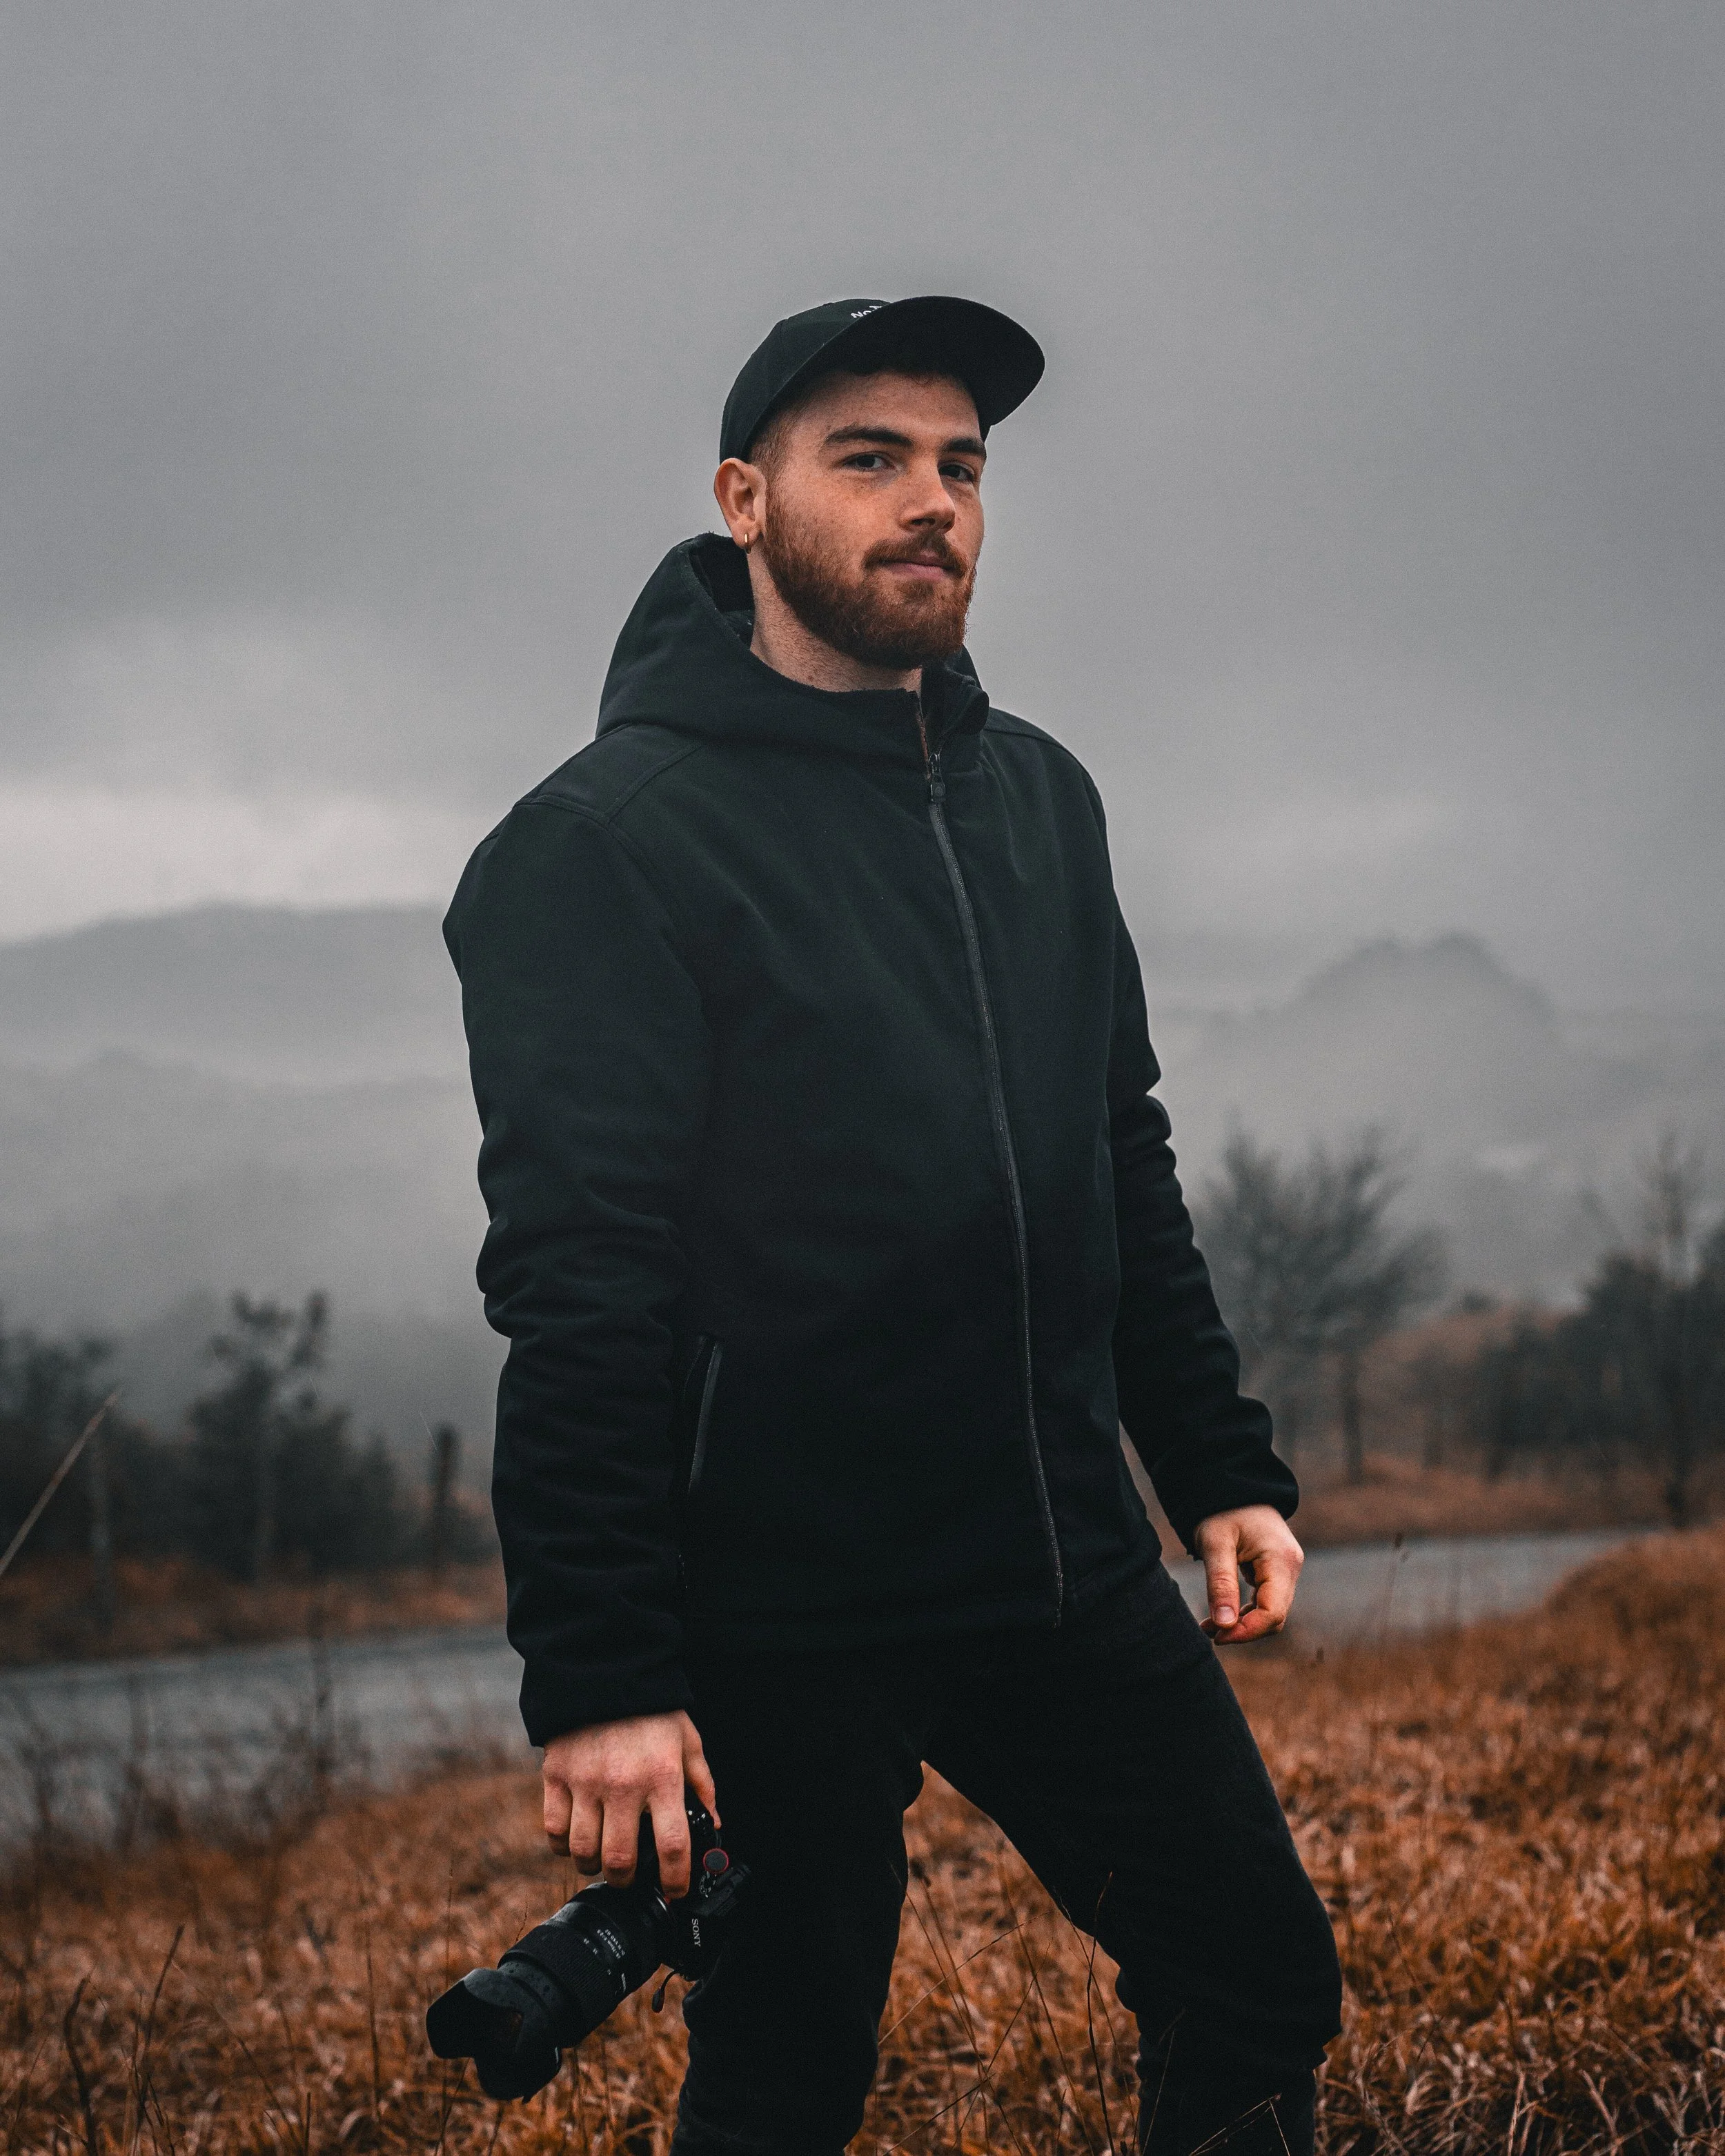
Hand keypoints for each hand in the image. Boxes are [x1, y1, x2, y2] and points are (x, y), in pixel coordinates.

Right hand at [541, 1709, 717, 1898]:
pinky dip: (563, 1845)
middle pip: (620, 1860)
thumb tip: (713, 1824)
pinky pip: (554, 1830)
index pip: (672, 1845)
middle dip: (626, 1880)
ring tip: (601, 1859)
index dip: (676, 1880)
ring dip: (593, 1865)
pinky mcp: (557, 1776)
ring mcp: (586, 1782)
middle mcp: (624, 1785)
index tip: (675, 1891)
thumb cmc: (651, 1709)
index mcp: (662, 1777)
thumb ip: (701, 1784)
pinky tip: (576, 1839)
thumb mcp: (688, 1741)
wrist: (605, 1669)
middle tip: (630, 1876)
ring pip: (583, 1851)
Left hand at [1193, 1504, 1303, 1644]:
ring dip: (1243, 1624)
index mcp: (1281, 1561)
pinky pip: (1266, 1602)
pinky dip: (1245, 1612)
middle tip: (1209, 1631)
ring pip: (1270, 1612)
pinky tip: (1221, 1614)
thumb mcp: (1215, 1544)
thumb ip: (1221, 1583)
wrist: (1231, 1487)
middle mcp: (1290, 1568)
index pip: (1272, 1613)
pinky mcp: (1276, 1572)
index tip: (1217, 1636)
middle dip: (1243, 1630)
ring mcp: (1286, 1571)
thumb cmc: (1222, 1511)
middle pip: (1274, 1617)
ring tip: (1210, 1625)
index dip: (1247, 1631)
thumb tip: (1224, 1626)